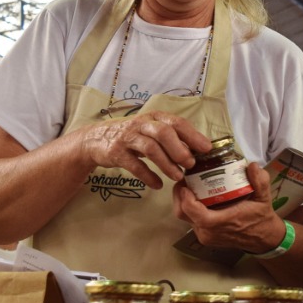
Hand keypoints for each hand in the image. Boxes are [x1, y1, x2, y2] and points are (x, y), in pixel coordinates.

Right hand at [71, 112, 211, 189]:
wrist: (96, 139)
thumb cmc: (132, 136)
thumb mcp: (151, 131)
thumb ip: (171, 138)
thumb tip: (197, 151)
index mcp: (154, 118)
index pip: (176, 122)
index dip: (192, 135)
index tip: (206, 148)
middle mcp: (141, 124)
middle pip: (163, 132)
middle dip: (179, 149)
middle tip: (190, 164)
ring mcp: (128, 138)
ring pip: (150, 148)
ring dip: (167, 164)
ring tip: (177, 176)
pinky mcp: (116, 152)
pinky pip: (134, 165)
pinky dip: (148, 176)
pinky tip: (158, 185)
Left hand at [173, 162, 284, 252]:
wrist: (262, 238)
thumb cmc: (261, 217)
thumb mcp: (264, 197)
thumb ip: (260, 181)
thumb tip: (252, 165)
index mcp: (223, 222)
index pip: (196, 213)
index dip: (186, 198)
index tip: (186, 182)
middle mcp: (209, 231)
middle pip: (183, 213)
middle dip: (179, 195)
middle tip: (185, 178)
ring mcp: (205, 235)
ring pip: (183, 217)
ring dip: (182, 200)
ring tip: (189, 184)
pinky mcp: (204, 236)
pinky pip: (189, 220)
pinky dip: (188, 207)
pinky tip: (195, 195)